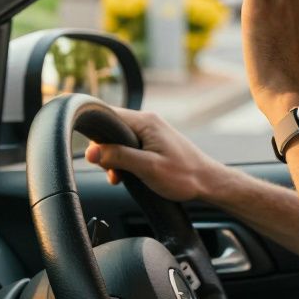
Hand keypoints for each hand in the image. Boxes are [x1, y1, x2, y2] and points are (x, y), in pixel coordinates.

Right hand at [83, 107, 225, 201]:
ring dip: (114, 159)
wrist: (208, 182)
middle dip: (105, 150)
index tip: (92, 153)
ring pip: (118, 140)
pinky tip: (127, 175)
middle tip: (112, 171)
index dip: (95, 133)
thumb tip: (91, 151)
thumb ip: (119, 157)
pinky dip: (123, 161)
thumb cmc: (184, 175)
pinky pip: (129, 147)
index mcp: (146, 122)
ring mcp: (151, 132)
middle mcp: (147, 122)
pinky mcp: (153, 143)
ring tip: (120, 176)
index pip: (108, 115)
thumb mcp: (147, 168)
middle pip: (111, 129)